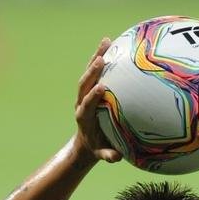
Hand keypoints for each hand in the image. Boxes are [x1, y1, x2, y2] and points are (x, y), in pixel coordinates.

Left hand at [73, 38, 121, 163]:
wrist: (86, 142)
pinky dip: (101, 57)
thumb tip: (116, 158)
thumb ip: (107, 155)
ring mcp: (85, 93)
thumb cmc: (97, 148)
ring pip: (89, 73)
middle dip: (91, 72)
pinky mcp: (91, 88)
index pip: (86, 104)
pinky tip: (112, 43)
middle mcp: (82, 102)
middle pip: (84, 84)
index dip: (92, 96)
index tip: (102, 88)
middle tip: (101, 59)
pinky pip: (96, 71)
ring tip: (106, 42)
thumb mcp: (101, 154)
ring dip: (96, 57)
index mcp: (83, 117)